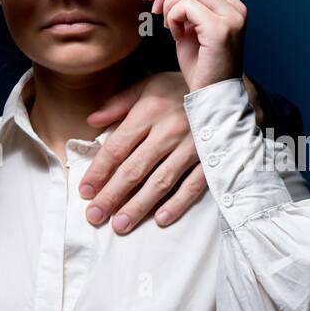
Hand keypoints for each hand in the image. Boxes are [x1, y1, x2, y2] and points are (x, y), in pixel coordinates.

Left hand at [80, 72, 206, 232]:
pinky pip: (193, 185)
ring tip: (121, 225)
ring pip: (161, 181)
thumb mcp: (147, 85)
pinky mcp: (211, 157)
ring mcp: (192, 146)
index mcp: (149, 111)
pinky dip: (178, 203)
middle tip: (95, 216)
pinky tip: (160, 219)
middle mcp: (169, 130)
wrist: (224, 85)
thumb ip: (118, 103)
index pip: (117, 147)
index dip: (99, 171)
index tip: (85, 191)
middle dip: (112, 195)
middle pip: (134, 169)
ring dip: (139, 206)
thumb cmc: (180, 88)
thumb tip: (92, 121)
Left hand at [143, 0, 244, 90]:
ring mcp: (232, 18)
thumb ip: (184, 4)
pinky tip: (176, 34)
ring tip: (168, 25)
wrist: (212, 96)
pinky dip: (174, 17)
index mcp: (231, 5)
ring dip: (169, 4)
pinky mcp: (221, 30)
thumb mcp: (191, 28)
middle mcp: (236, 8)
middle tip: (154, 8)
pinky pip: (187, 6)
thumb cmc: (201, 67)